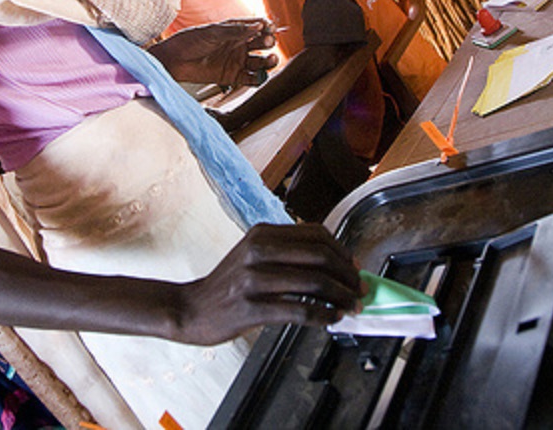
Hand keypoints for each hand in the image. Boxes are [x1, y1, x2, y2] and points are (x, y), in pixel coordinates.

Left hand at [149, 18, 278, 86]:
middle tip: (267, 42)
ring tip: (271, 59)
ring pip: (260, 62)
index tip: (270, 28)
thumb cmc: (190, 41)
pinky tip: (262, 76)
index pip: (257, 27)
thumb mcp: (213, 32)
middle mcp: (239, 45)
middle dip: (268, 42)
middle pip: (262, 44)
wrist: (174, 60)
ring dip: (269, 61)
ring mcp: (237, 61)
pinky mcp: (233, 77)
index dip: (266, 27)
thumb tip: (257, 26)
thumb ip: (235, 31)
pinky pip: (252, 79)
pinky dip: (260, 78)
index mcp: (235, 30)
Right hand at [173, 223, 363, 343]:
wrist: (191, 308)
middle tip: (360, 288)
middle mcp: (258, 251)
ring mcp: (254, 279)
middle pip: (319, 257)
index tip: (355, 265)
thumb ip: (287, 253)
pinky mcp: (252, 307)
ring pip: (314, 283)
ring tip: (352, 305)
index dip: (342, 251)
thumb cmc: (228, 285)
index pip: (316, 235)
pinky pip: (299, 311)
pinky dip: (323, 316)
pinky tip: (332, 319)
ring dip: (341, 296)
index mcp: (262, 233)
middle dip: (347, 274)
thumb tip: (334, 264)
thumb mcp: (253, 255)